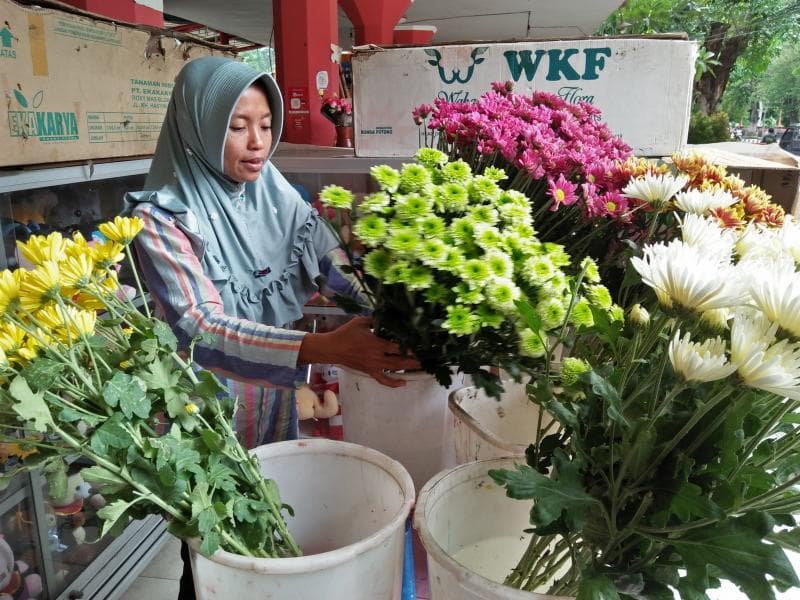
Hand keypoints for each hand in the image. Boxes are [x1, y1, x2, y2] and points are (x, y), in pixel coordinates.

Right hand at [298, 316, 419, 387]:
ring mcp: (374, 366)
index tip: (422, 346)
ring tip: (421, 368)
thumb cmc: (345, 333)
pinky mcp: (369, 372)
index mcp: (375, 342)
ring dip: (408, 369)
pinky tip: (403, 382)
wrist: (331, 349)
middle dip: (415, 360)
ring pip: (395, 370)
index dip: (410, 347)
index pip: (397, 346)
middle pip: (400, 360)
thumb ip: (375, 319)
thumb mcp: (360, 321)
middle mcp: (377, 356)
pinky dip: (394, 383)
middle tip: (427, 359)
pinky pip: (383, 380)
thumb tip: (387, 315)